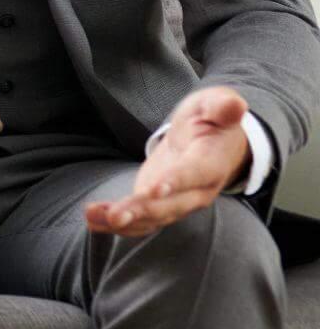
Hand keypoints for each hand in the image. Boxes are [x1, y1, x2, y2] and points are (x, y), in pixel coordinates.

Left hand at [85, 86, 250, 237]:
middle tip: (116, 215)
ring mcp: (179, 201)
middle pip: (172, 205)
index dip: (176, 182)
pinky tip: (93, 221)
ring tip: (94, 219)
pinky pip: (142, 221)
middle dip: (143, 211)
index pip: (195, 174)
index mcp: (212, 162)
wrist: (215, 141)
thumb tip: (234, 104)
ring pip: (154, 218)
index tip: (154, 189)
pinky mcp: (160, 205)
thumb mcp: (217, 104)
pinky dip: (118, 224)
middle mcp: (198, 190)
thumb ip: (222, 106)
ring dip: (124, 221)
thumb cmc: (213, 120)